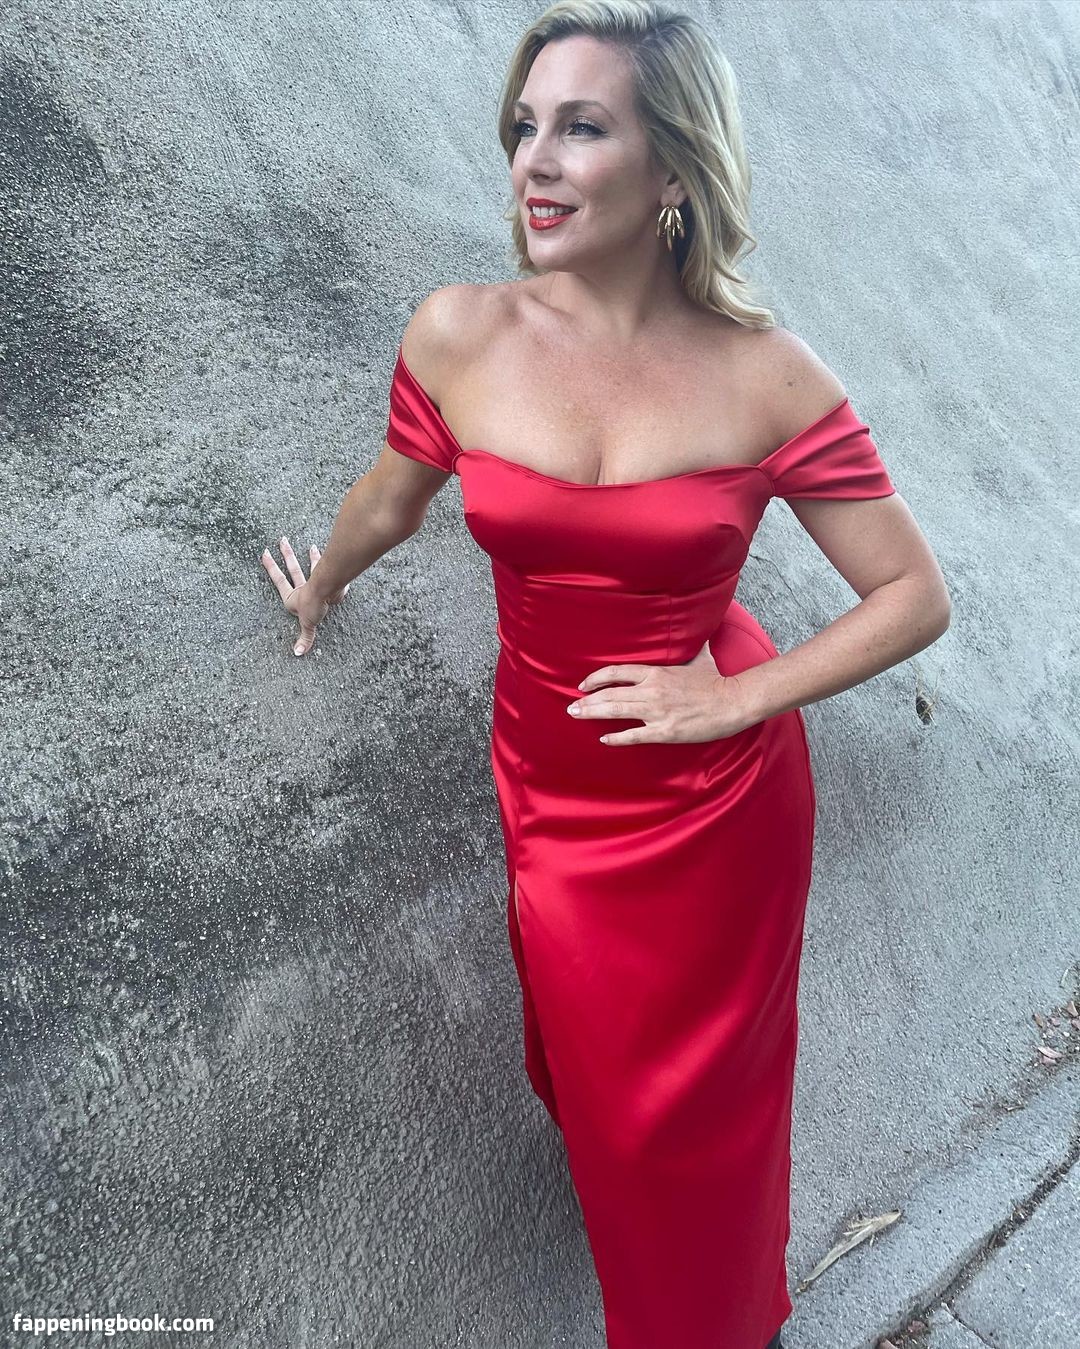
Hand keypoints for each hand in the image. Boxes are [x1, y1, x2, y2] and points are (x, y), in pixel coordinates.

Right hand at [259, 535, 349, 656]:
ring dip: (309, 556)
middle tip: (281, 540)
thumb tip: (298, 653)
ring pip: (310, 566)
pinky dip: (327, 562)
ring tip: (310, 546)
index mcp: (292, 597)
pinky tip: (327, 553)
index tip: (265, 553)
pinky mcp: (328, 580)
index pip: (278, 580)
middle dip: (286, 554)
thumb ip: (305, 638)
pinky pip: (327, 568)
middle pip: (292, 568)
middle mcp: (302, 587)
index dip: (271, 567)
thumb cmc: (314, 605)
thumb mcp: (308, 624)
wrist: (328, 591)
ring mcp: (315, 581)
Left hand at [567, 640, 756, 745]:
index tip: (583, 684)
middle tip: (570, 706)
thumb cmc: (716, 681)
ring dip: (593, 713)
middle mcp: (652, 690)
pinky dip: (616, 738)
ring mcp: (657, 711)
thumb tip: (699, 632)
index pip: (617, 672)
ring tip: (576, 715)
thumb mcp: (701, 659)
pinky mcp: (664, 730)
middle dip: (587, 700)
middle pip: (610, 693)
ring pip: (616, 711)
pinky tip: (604, 739)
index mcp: (656, 672)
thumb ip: (693, 648)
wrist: (733, 702)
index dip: (596, 678)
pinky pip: (634, 735)